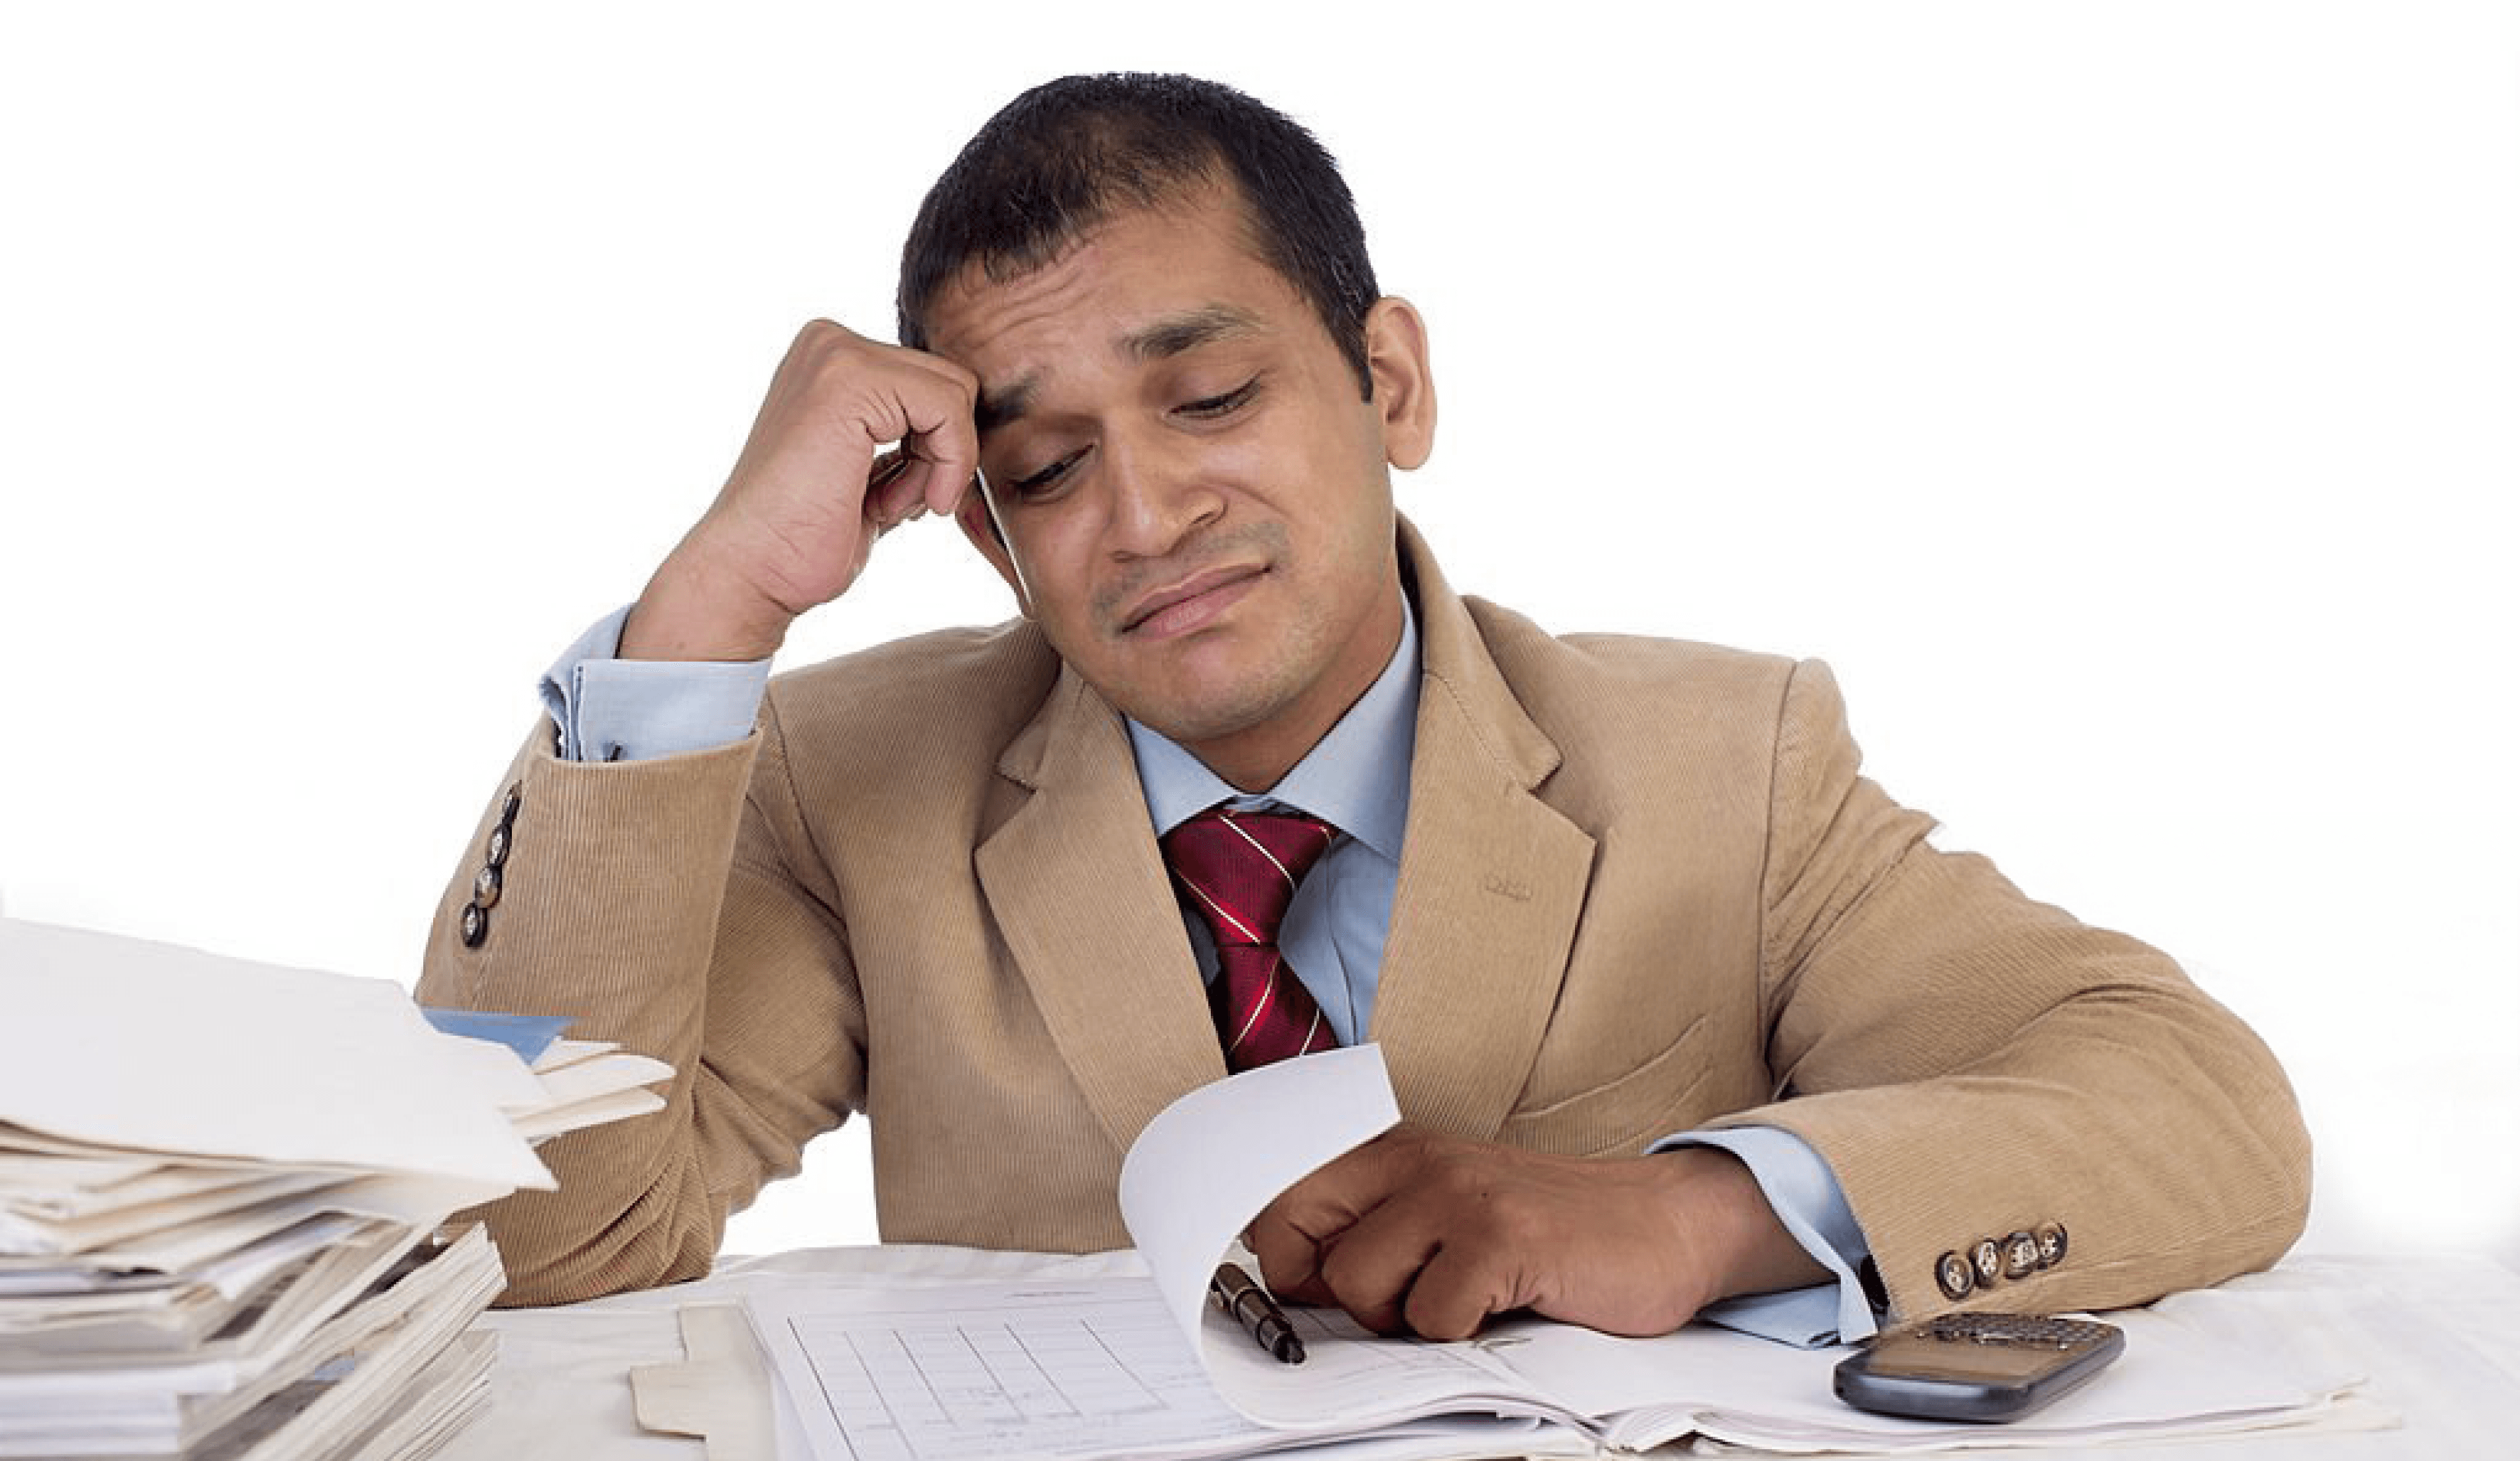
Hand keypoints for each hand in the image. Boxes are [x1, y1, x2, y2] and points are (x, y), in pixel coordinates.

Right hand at [620, 320, 981, 660]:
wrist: (751, 572)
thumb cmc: (805, 537)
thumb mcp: (871, 471)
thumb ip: (911, 437)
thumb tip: (973, 428)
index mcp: (831, 358)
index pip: (936, 383)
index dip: (940, 448)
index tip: (902, 496)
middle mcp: (829, 342)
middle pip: (951, 382)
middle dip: (943, 453)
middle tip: (899, 504)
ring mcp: (837, 354)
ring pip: (956, 393)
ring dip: (941, 464)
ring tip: (888, 505)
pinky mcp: (850, 379)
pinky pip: (949, 408)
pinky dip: (946, 465)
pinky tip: (899, 505)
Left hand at [1245, 1125, 1826, 1340]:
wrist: (1667, 1224)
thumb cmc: (1556, 1233)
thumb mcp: (1453, 1211)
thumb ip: (1381, 1229)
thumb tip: (1297, 1284)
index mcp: (1398, 1152)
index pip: (1279, 1193)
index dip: (1284, 1256)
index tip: (1317, 1285)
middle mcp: (1419, 1161)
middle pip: (1296, 1235)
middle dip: (1333, 1293)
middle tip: (1398, 1302)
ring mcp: (1459, 1196)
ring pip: (1354, 1281)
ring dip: (1402, 1317)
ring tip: (1462, 1301)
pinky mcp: (1503, 1239)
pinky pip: (1431, 1316)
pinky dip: (1461, 1334)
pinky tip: (1503, 1306)